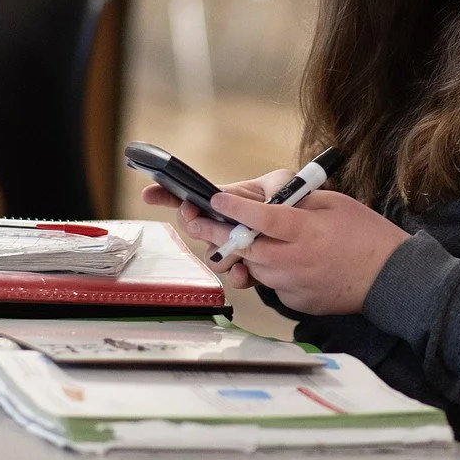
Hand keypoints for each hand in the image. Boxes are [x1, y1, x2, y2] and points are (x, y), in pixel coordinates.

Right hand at [143, 171, 280, 289]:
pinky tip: (245, 271)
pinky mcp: (248, 269)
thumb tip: (252, 190)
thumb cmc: (292, 204)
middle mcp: (222, 225)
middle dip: (191, 221)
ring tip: (230, 244)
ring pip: (212, 254)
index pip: (189, 196)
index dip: (165, 194)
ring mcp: (232, 248)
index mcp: (226, 201)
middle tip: (194, 217)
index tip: (149, 194)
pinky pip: (234, 277)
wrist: (310, 237)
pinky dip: (238, 275)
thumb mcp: (283, 184)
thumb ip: (270, 181)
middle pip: (193, 226)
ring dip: (218, 250)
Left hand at [205, 187, 410, 315]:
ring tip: (246, 239)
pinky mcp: (296, 301)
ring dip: (246, 254)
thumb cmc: (367, 236)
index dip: (235, 210)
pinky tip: (285, 261)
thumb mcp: (334, 204)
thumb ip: (297, 203)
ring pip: (255, 268)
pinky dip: (270, 271)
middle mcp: (296, 260)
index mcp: (306, 231)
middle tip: (197, 221)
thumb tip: (265, 202)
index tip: (216, 200)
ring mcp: (294, 285)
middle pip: (246, 248)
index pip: (262, 219)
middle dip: (218, 234)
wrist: (390, 278)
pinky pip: (272, 284)